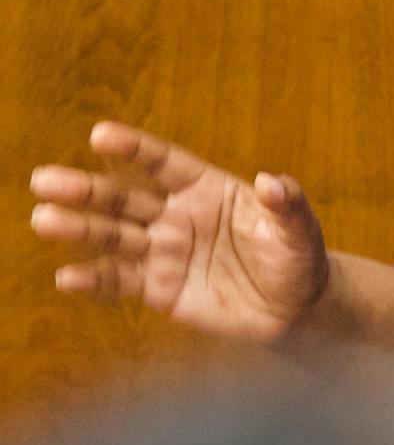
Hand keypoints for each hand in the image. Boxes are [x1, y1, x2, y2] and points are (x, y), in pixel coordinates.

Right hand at [29, 123, 329, 344]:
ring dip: (79, 229)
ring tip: (43, 219)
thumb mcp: (299, 231)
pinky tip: (67, 276)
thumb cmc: (298, 259)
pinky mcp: (159, 289)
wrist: (294, 309)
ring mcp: (164, 252)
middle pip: (124, 198)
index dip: (133, 149)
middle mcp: (177, 215)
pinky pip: (122, 281)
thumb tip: (271, 183)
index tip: (99, 135)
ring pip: (114, 237)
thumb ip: (287, 205)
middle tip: (44, 179)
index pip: (163, 163)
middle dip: (85, 189)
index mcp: (207, 188)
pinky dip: (94, 279)